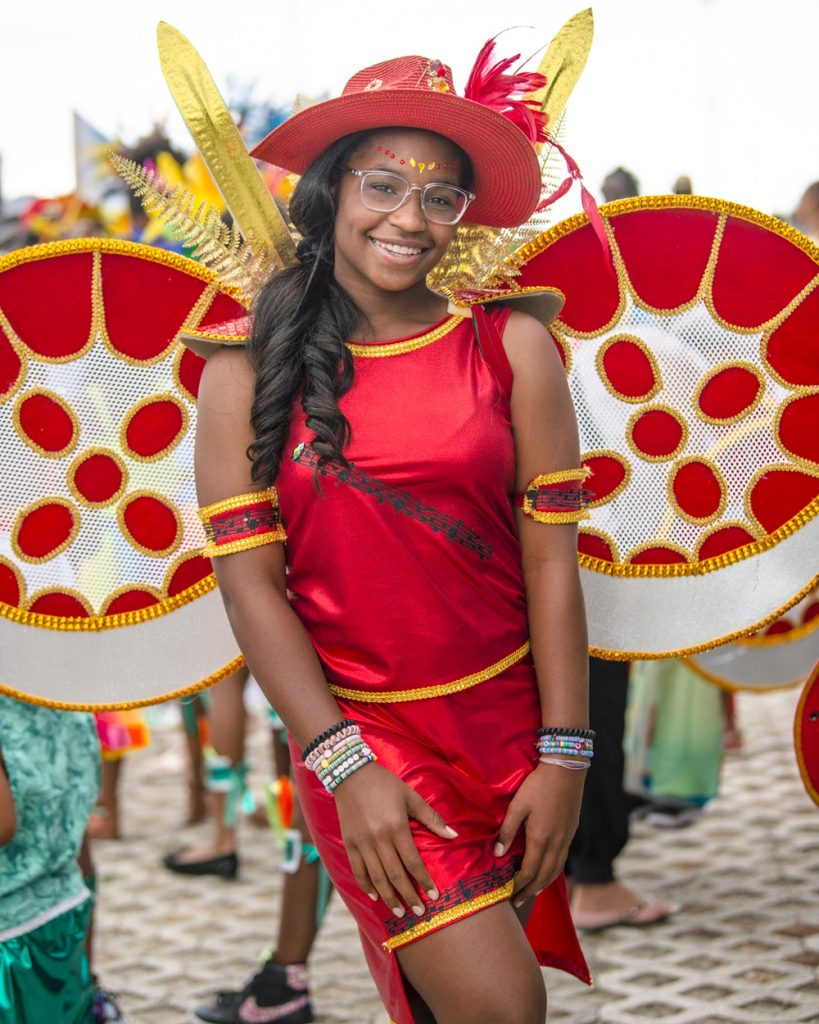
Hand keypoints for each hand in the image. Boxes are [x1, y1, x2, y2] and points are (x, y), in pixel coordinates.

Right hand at [333, 761, 457, 917]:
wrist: (351, 773)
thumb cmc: (385, 784)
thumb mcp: (411, 796)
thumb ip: (431, 818)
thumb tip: (453, 836)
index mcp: (396, 827)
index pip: (413, 862)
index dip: (424, 881)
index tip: (434, 896)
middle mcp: (378, 838)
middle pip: (395, 875)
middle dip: (409, 896)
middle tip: (419, 912)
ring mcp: (362, 842)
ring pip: (377, 878)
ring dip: (389, 897)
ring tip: (400, 912)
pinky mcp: (349, 843)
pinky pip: (358, 870)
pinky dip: (366, 886)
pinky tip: (375, 896)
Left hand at [494, 761, 584, 905]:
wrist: (566, 770)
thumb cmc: (538, 785)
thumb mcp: (518, 805)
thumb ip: (507, 830)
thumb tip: (498, 854)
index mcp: (540, 839)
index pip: (528, 872)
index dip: (518, 886)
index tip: (509, 895)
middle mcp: (556, 844)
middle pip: (544, 877)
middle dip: (530, 891)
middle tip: (518, 901)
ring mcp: (566, 839)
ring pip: (556, 870)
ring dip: (543, 884)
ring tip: (532, 892)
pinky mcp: (572, 831)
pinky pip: (562, 860)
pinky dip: (553, 872)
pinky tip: (547, 870)